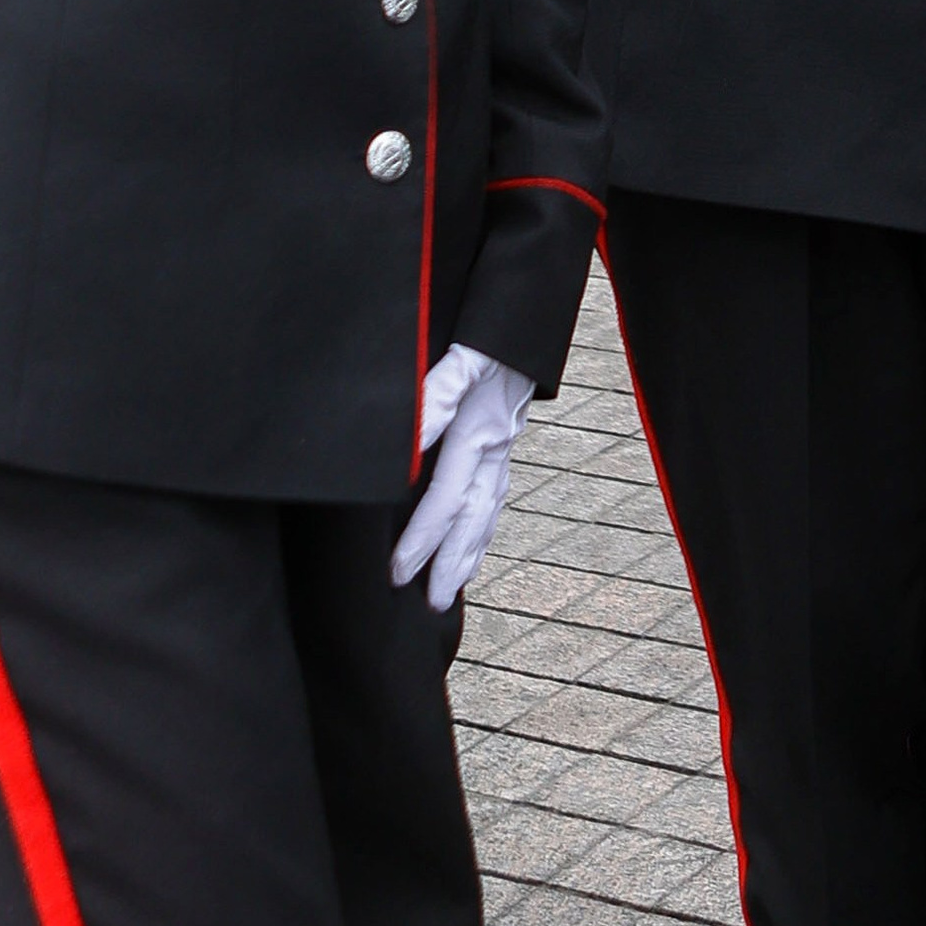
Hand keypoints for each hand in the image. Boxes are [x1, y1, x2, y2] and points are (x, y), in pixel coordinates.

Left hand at [390, 344, 534, 611]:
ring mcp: (502, 451)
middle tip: (429, 602)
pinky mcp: (503, 446)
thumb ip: (436, 396)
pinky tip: (470, 550)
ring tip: (447, 593)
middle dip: (448, 564)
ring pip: (487, 515)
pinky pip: (493, 500)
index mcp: (479, 434)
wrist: (526, 323)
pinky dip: (481, 532)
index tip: (398, 570)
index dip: (421, 538)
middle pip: (471, 520)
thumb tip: (410, 440)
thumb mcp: (461, 359)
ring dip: (467, 556)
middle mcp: (494, 450)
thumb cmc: (489, 337)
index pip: (446, 499)